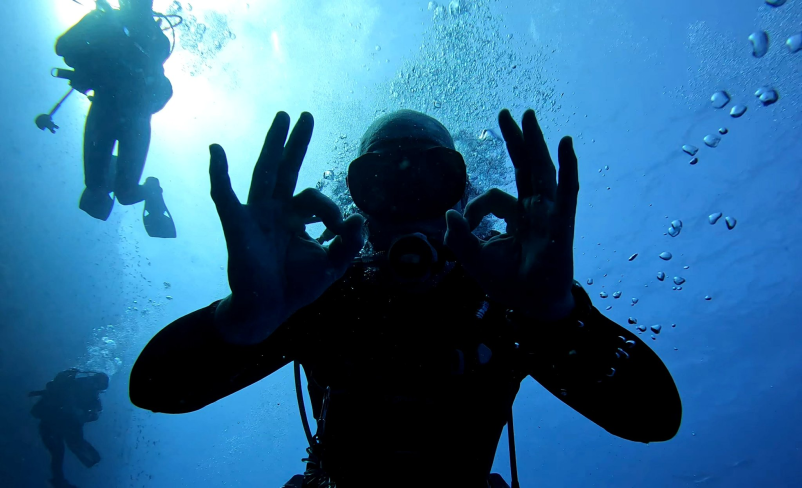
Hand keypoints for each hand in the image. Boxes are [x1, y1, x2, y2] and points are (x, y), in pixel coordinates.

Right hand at [210, 112, 365, 343]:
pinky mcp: (237, 225)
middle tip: (306, 115)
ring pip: (264, 172)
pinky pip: (224, 195)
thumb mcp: (330, 266)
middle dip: (296, 143)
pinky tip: (216, 149)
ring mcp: (255, 215)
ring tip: (282, 116)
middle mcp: (275, 211)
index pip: (315, 199)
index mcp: (296, 218)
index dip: (331, 210)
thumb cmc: (296, 287)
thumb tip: (360, 218)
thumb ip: (347, 243)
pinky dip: (219, 173)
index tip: (341, 230)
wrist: (267, 310)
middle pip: (286, 169)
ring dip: (273, 144)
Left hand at [445, 109, 578, 320]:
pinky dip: (567, 165)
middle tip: (504, 113)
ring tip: (527, 115)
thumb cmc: (509, 283)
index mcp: (515, 215)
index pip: (493, 196)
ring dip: (534, 142)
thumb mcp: (476, 260)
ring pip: (541, 170)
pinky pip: (567, 189)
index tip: (464, 225)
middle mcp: (533, 209)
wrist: (533, 305)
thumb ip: (460, 239)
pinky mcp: (562, 222)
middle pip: (523, 166)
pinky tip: (566, 142)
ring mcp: (549, 213)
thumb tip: (448, 213)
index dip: (475, 207)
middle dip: (514, 140)